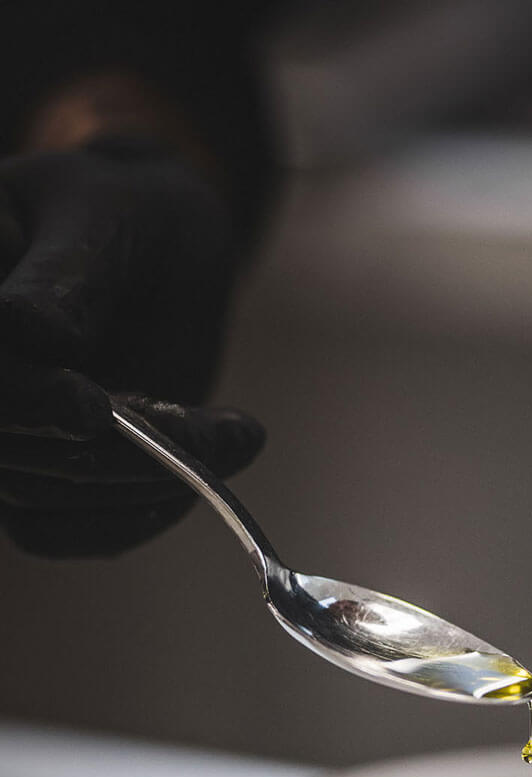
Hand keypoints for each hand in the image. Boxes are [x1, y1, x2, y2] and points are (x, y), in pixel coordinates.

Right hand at [0, 137, 262, 555]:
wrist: (158, 250)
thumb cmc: (130, 215)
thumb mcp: (108, 220)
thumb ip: (68, 281)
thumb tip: (27, 333)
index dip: (24, 400)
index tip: (94, 410)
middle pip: (8, 446)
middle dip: (119, 452)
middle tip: (218, 431)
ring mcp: (0, 432)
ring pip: (42, 499)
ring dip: (149, 483)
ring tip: (232, 435)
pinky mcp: (34, 475)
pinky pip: (67, 531)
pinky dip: (139, 516)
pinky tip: (207, 467)